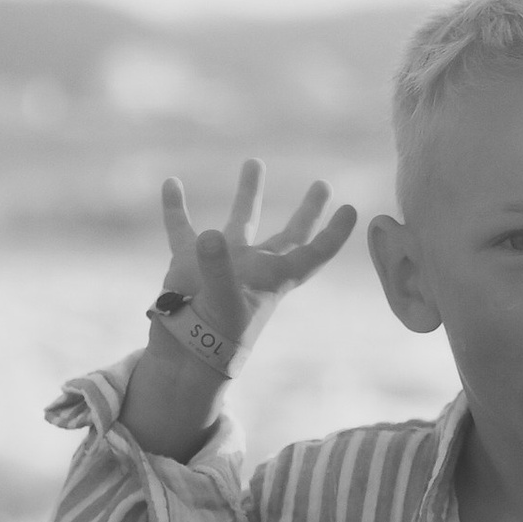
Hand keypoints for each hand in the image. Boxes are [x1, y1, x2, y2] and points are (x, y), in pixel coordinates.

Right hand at [158, 158, 356, 361]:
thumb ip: (219, 270)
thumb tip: (209, 235)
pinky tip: (171, 184)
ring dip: (247, 193)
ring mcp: (223, 264)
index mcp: (274, 278)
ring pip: (241, 222)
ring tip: (255, 162)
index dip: (334, 234)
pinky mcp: (189, 264)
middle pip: (290, 235)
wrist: (182, 359)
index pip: (314, 253)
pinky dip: (175, 209)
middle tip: (323, 186)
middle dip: (308, 212)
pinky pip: (182, 230)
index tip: (351, 209)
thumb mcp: (223, 304)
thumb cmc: (214, 338)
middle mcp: (254, 268)